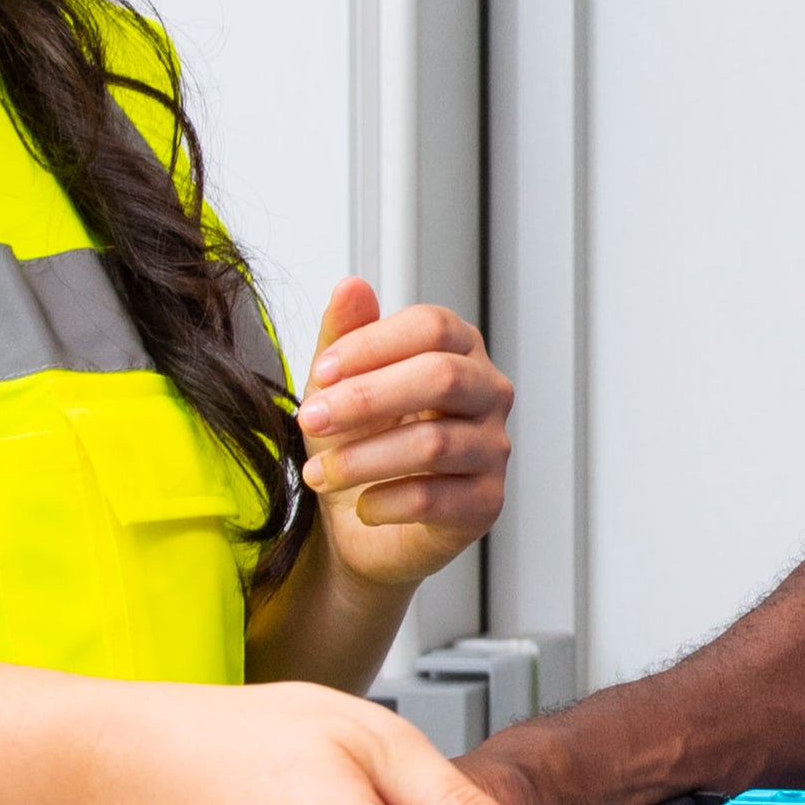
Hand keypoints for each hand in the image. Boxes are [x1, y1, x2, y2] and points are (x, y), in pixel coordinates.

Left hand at [292, 282, 508, 594]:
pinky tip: (361, 507)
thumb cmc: (357, 440)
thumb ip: (344, 336)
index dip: (374, 344)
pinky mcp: (485, 503)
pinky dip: (385, 502)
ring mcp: (492, 449)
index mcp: (459, 351)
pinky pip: (435, 499)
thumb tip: (350, 286)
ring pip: (434, 444)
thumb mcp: (338, 384)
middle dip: (366, 399)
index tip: (322, 371)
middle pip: (443, 378)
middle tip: (312, 419)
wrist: (358, 517)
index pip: (432, 326)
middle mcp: (487, 393)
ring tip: (318, 473)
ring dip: (362, 459)